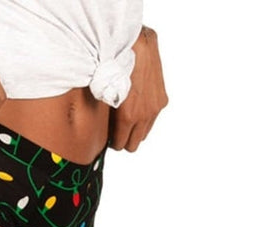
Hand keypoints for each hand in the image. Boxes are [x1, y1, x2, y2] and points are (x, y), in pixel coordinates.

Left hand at [109, 26, 167, 151]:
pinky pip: (152, 119)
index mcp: (128, 117)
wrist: (137, 43)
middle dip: (124, 138)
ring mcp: (155, 108)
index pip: (120, 144)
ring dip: (135, 128)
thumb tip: (103, 127)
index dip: (112, 141)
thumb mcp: (104, 93)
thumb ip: (107, 115)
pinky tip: (137, 104)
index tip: (108, 135)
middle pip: (133, 143)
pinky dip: (144, 116)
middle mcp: (144, 115)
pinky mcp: (162, 100)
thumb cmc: (116, 65)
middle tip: (115, 128)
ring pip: (144, 132)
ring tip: (126, 115)